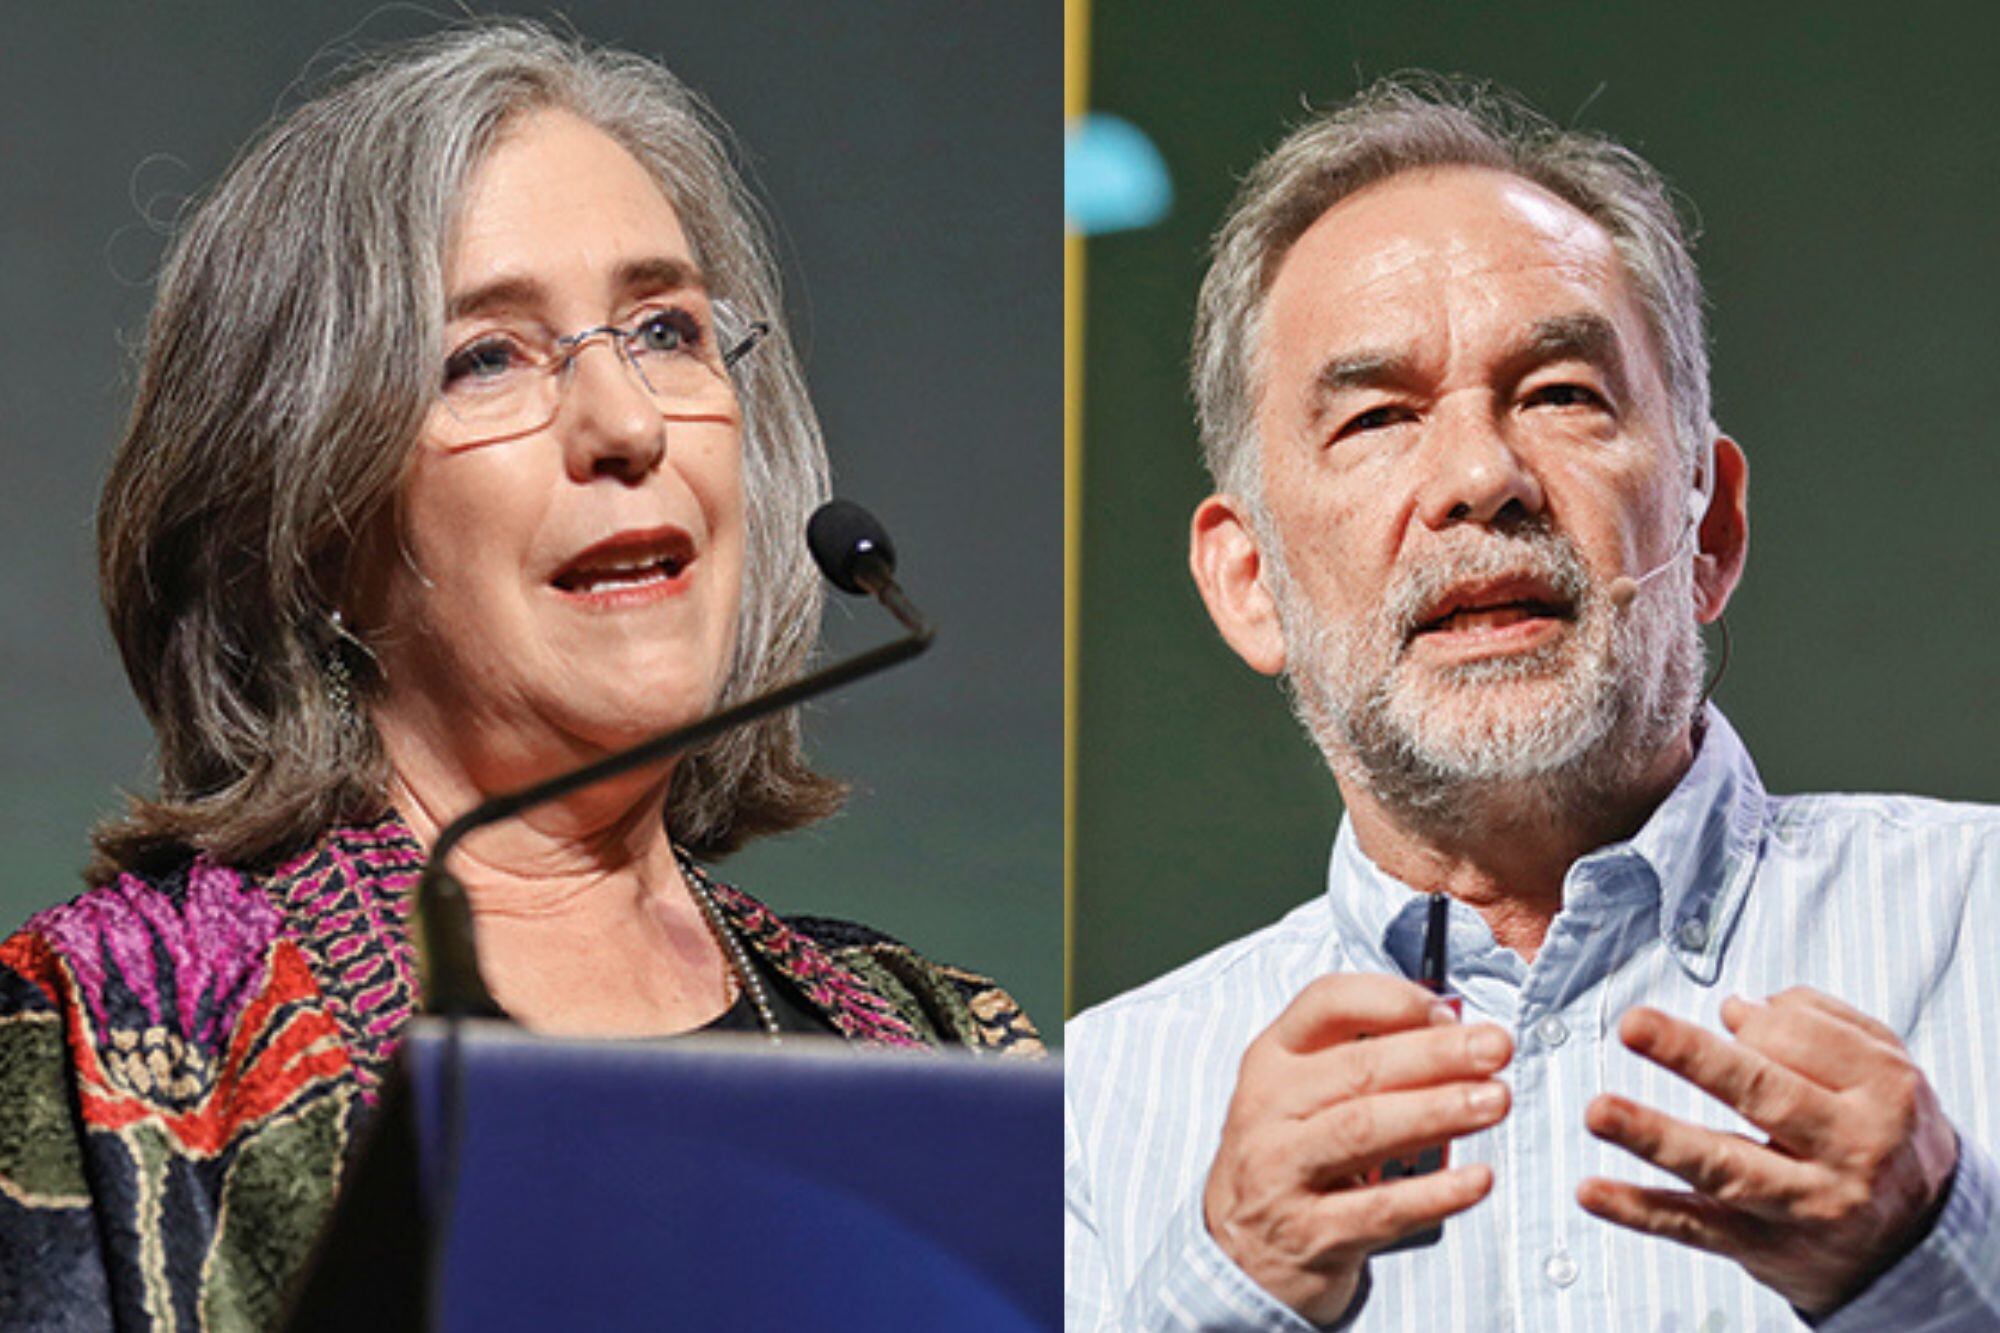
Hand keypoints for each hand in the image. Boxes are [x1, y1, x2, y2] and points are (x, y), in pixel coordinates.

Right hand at [1203, 974, 1512, 1324]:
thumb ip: (1362, 1057)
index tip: (1446, 1012)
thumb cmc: (1291, 1153)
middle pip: (1357, 1068)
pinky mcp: (1309, 1233)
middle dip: (1437, 1054)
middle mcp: (1269, 1108)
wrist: (1238, 1250)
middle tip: (1496, 1048)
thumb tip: (1453, 1032)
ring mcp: (1282, 1172)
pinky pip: (1380, 1209)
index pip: (1325, 1004)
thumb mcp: (1302, 1092)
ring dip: (1438, 1111)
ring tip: (1495, 1100)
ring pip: (1364, 1130)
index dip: (1391, 1000)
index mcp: (1272, 1058)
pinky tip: (1478, 1179)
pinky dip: (1435, 1193)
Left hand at [1580, 987, 1958, 1315]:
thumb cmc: (1882, 1130)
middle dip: (1695, 1058)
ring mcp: (1805, 1206)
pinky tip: (1591, 1191)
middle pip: (1765, 1096)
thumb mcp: (1882, 1068)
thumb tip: (1736, 1010)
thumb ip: (1818, 1023)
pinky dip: (1641, 1210)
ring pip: (1725, 1167)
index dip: (1760, 1023)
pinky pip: (1695, 1226)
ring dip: (1656, 1138)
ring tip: (1598, 1111)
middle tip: (1634, 1024)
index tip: (1734, 1016)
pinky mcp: (1762, 1246)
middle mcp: (1848, 1153)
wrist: (1919, 1244)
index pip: (1803, 1042)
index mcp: (1882, 1095)